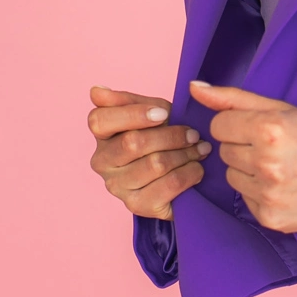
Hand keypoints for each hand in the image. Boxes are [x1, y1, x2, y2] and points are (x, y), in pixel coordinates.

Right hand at [88, 85, 211, 221]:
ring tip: (201, 148)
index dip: (134, 114)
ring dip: (186, 154)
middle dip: (171, 136)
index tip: (164, 113)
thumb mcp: (150, 112)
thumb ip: (128, 100)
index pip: (100, 120)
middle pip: (133, 142)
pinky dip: (190, 173)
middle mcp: (102, 162)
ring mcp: (117, 187)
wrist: (178, 175)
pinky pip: (169, 185)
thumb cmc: (162, 136)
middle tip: (194, 133)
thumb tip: (96, 90)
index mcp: (101, 135)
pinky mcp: (137, 206)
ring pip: (155, 164)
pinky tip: (197, 168)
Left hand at [189, 80, 296, 232]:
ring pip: (231, 176)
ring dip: (249, 171)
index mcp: (269, 129)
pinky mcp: (270, 217)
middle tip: (274, 148)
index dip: (238, 125)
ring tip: (279, 167)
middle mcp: (267, 163)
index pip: (218, 125)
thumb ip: (233, 98)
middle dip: (244, 147)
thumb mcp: (282, 108)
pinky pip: (245, 199)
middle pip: (224, 151)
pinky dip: (259, 193)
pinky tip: (283, 187)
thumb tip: (194, 87)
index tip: (260, 128)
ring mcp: (268, 194)